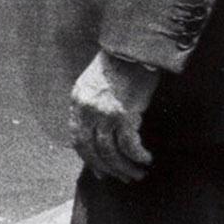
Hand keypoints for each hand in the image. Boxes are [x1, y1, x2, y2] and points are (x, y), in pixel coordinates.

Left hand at [68, 51, 160, 183]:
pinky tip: (146, 159)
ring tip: (137, 175)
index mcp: (77, 100)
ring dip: (124, 168)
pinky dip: (137, 156)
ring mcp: (104, 113)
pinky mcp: (124, 114)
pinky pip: (129, 145)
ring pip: (110, 152)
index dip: (89, 158)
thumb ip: (92, 103)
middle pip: (91, 150)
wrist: (136, 45)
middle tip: (121, 178)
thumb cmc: (122, 61)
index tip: (100, 170)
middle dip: (106, 169)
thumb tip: (101, 129)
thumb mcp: (96, 80)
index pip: (77, 138)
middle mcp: (86, 110)